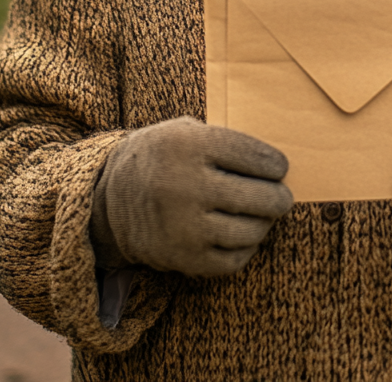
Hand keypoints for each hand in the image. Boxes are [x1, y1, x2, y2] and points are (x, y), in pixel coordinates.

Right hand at [90, 117, 293, 275]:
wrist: (111, 198)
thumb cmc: (164, 157)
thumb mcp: (186, 130)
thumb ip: (225, 140)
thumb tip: (276, 164)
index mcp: (188, 146)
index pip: (253, 156)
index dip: (275, 164)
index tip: (280, 168)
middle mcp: (185, 186)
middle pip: (259, 197)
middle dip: (279, 197)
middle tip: (281, 196)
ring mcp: (183, 226)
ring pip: (250, 231)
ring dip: (264, 223)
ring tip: (263, 215)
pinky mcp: (182, 258)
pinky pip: (233, 260)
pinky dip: (246, 248)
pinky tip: (242, 234)